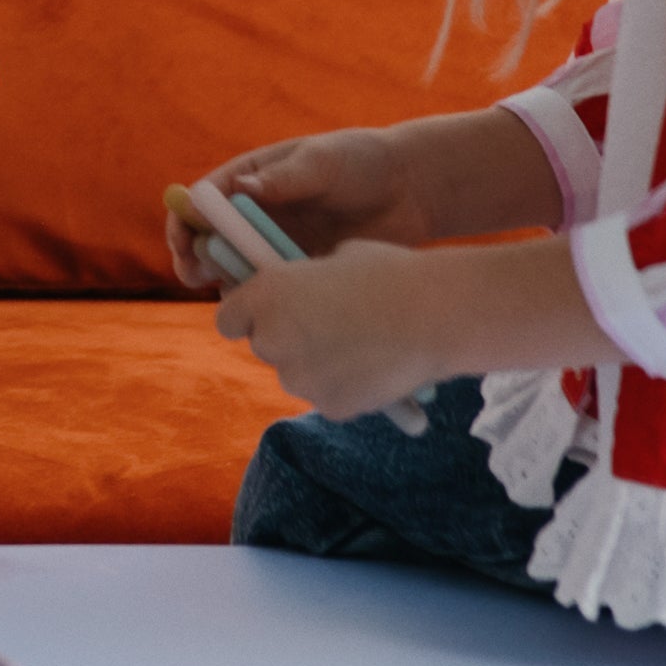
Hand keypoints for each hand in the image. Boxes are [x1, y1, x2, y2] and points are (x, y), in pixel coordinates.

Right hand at [164, 127, 433, 292]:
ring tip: (240, 290)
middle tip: (200, 276)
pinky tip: (276, 304)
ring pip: (232, 272)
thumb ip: (284, 178)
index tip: (185, 243)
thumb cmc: (363, 162)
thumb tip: (241, 188)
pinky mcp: (295, 273)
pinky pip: (268, 292)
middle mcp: (252, 215)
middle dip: (194, 260)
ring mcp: (272, 245)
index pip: (199, 201)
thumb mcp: (323, 161)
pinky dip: (263, 301)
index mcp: (248, 180)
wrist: (410, 191)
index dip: (184, 223)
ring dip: (226, 284)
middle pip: (205, 242)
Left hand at [214, 243, 450, 419]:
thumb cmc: (393, 274)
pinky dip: (346, 387)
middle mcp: (272, 338)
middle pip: (265, 346)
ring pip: (297, 375)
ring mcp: (299, 378)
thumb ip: (308, 280)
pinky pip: (329, 397)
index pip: (227, 319)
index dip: (248, 316)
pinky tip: (376, 368)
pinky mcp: (329, 406)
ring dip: (318, 365)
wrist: (438, 315)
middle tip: (331, 327)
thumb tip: (305, 289)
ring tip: (363, 347)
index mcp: (267, 295)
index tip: (270, 314)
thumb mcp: (338, 259)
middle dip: (289, 339)